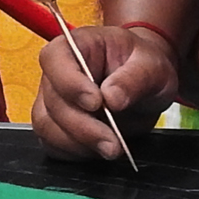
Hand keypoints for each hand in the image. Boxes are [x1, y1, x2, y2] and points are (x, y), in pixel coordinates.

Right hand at [29, 24, 177, 162]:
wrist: (144, 82)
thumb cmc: (143, 65)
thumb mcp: (151, 66)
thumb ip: (134, 78)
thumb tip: (112, 98)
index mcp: (76, 46)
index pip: (55, 60)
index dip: (70, 84)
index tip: (96, 102)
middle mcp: (56, 73)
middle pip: (52, 102)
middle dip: (82, 127)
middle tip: (113, 142)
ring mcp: (51, 101)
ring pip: (47, 128)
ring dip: (78, 144)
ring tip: (111, 148)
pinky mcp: (55, 126)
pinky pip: (53, 145)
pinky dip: (75, 153)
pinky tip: (98, 150)